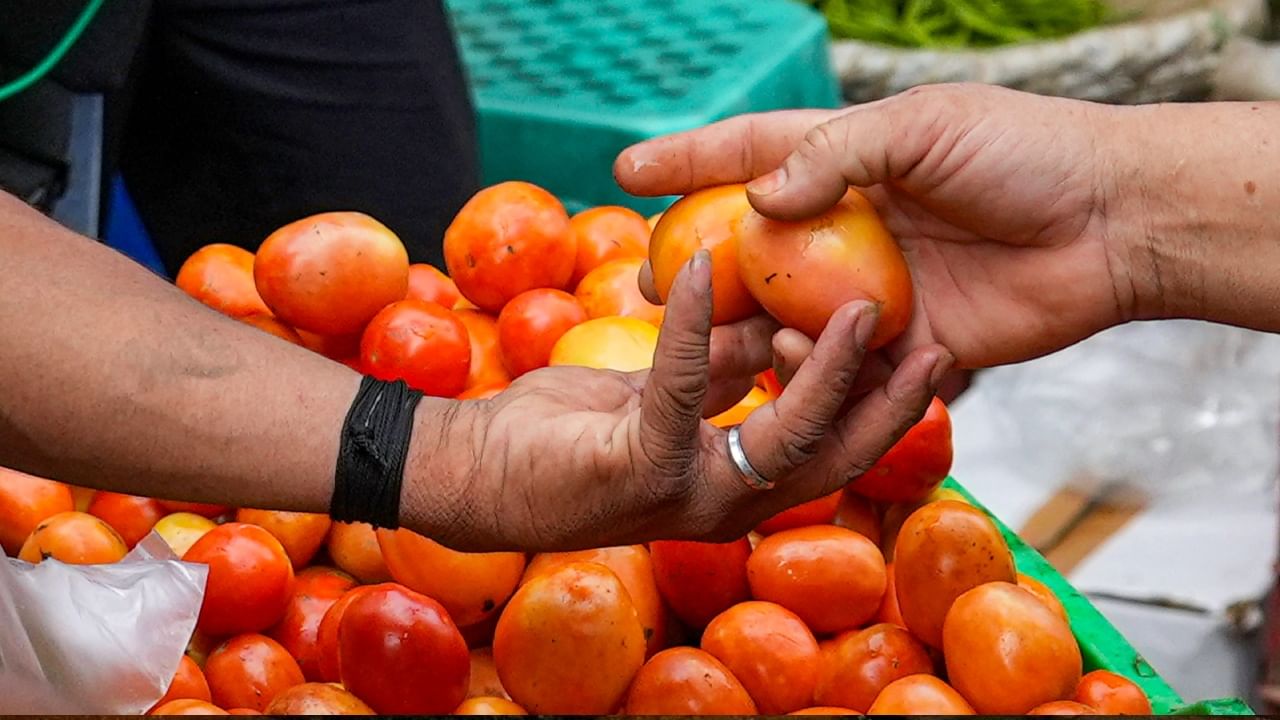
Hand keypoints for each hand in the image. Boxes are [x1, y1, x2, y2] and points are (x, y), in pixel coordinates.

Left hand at [406, 253, 951, 551]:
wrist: (473, 473)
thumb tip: (771, 327)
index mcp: (733, 484)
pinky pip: (682, 386)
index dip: (883, 411)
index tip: (926, 355)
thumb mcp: (657, 394)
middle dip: (890, 406)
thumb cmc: (561, 435)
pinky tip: (701, 270)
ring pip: (783, 435)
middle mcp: (722, 502)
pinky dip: (695, 324)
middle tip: (939, 344)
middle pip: (833, 458)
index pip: (831, 451)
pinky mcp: (637, 468)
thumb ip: (718, 371)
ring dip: (824, 369)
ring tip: (860, 307)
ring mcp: (684, 494)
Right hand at [617, 83, 1138, 370]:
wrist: (1113, 223)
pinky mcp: (909, 342)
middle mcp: (852, 228)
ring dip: (750, 330)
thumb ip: (835, 156)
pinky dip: (816, 369)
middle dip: (700, 270)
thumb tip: (756, 200)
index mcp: (850, 162)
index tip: (624, 168)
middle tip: (651, 290)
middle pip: (754, 250)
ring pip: (789, 316)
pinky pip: (845, 364)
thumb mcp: (923, 127)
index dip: (686, 160)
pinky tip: (803, 363)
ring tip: (720, 341)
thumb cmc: (1023, 153)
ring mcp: (876, 288)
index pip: (750, 154)